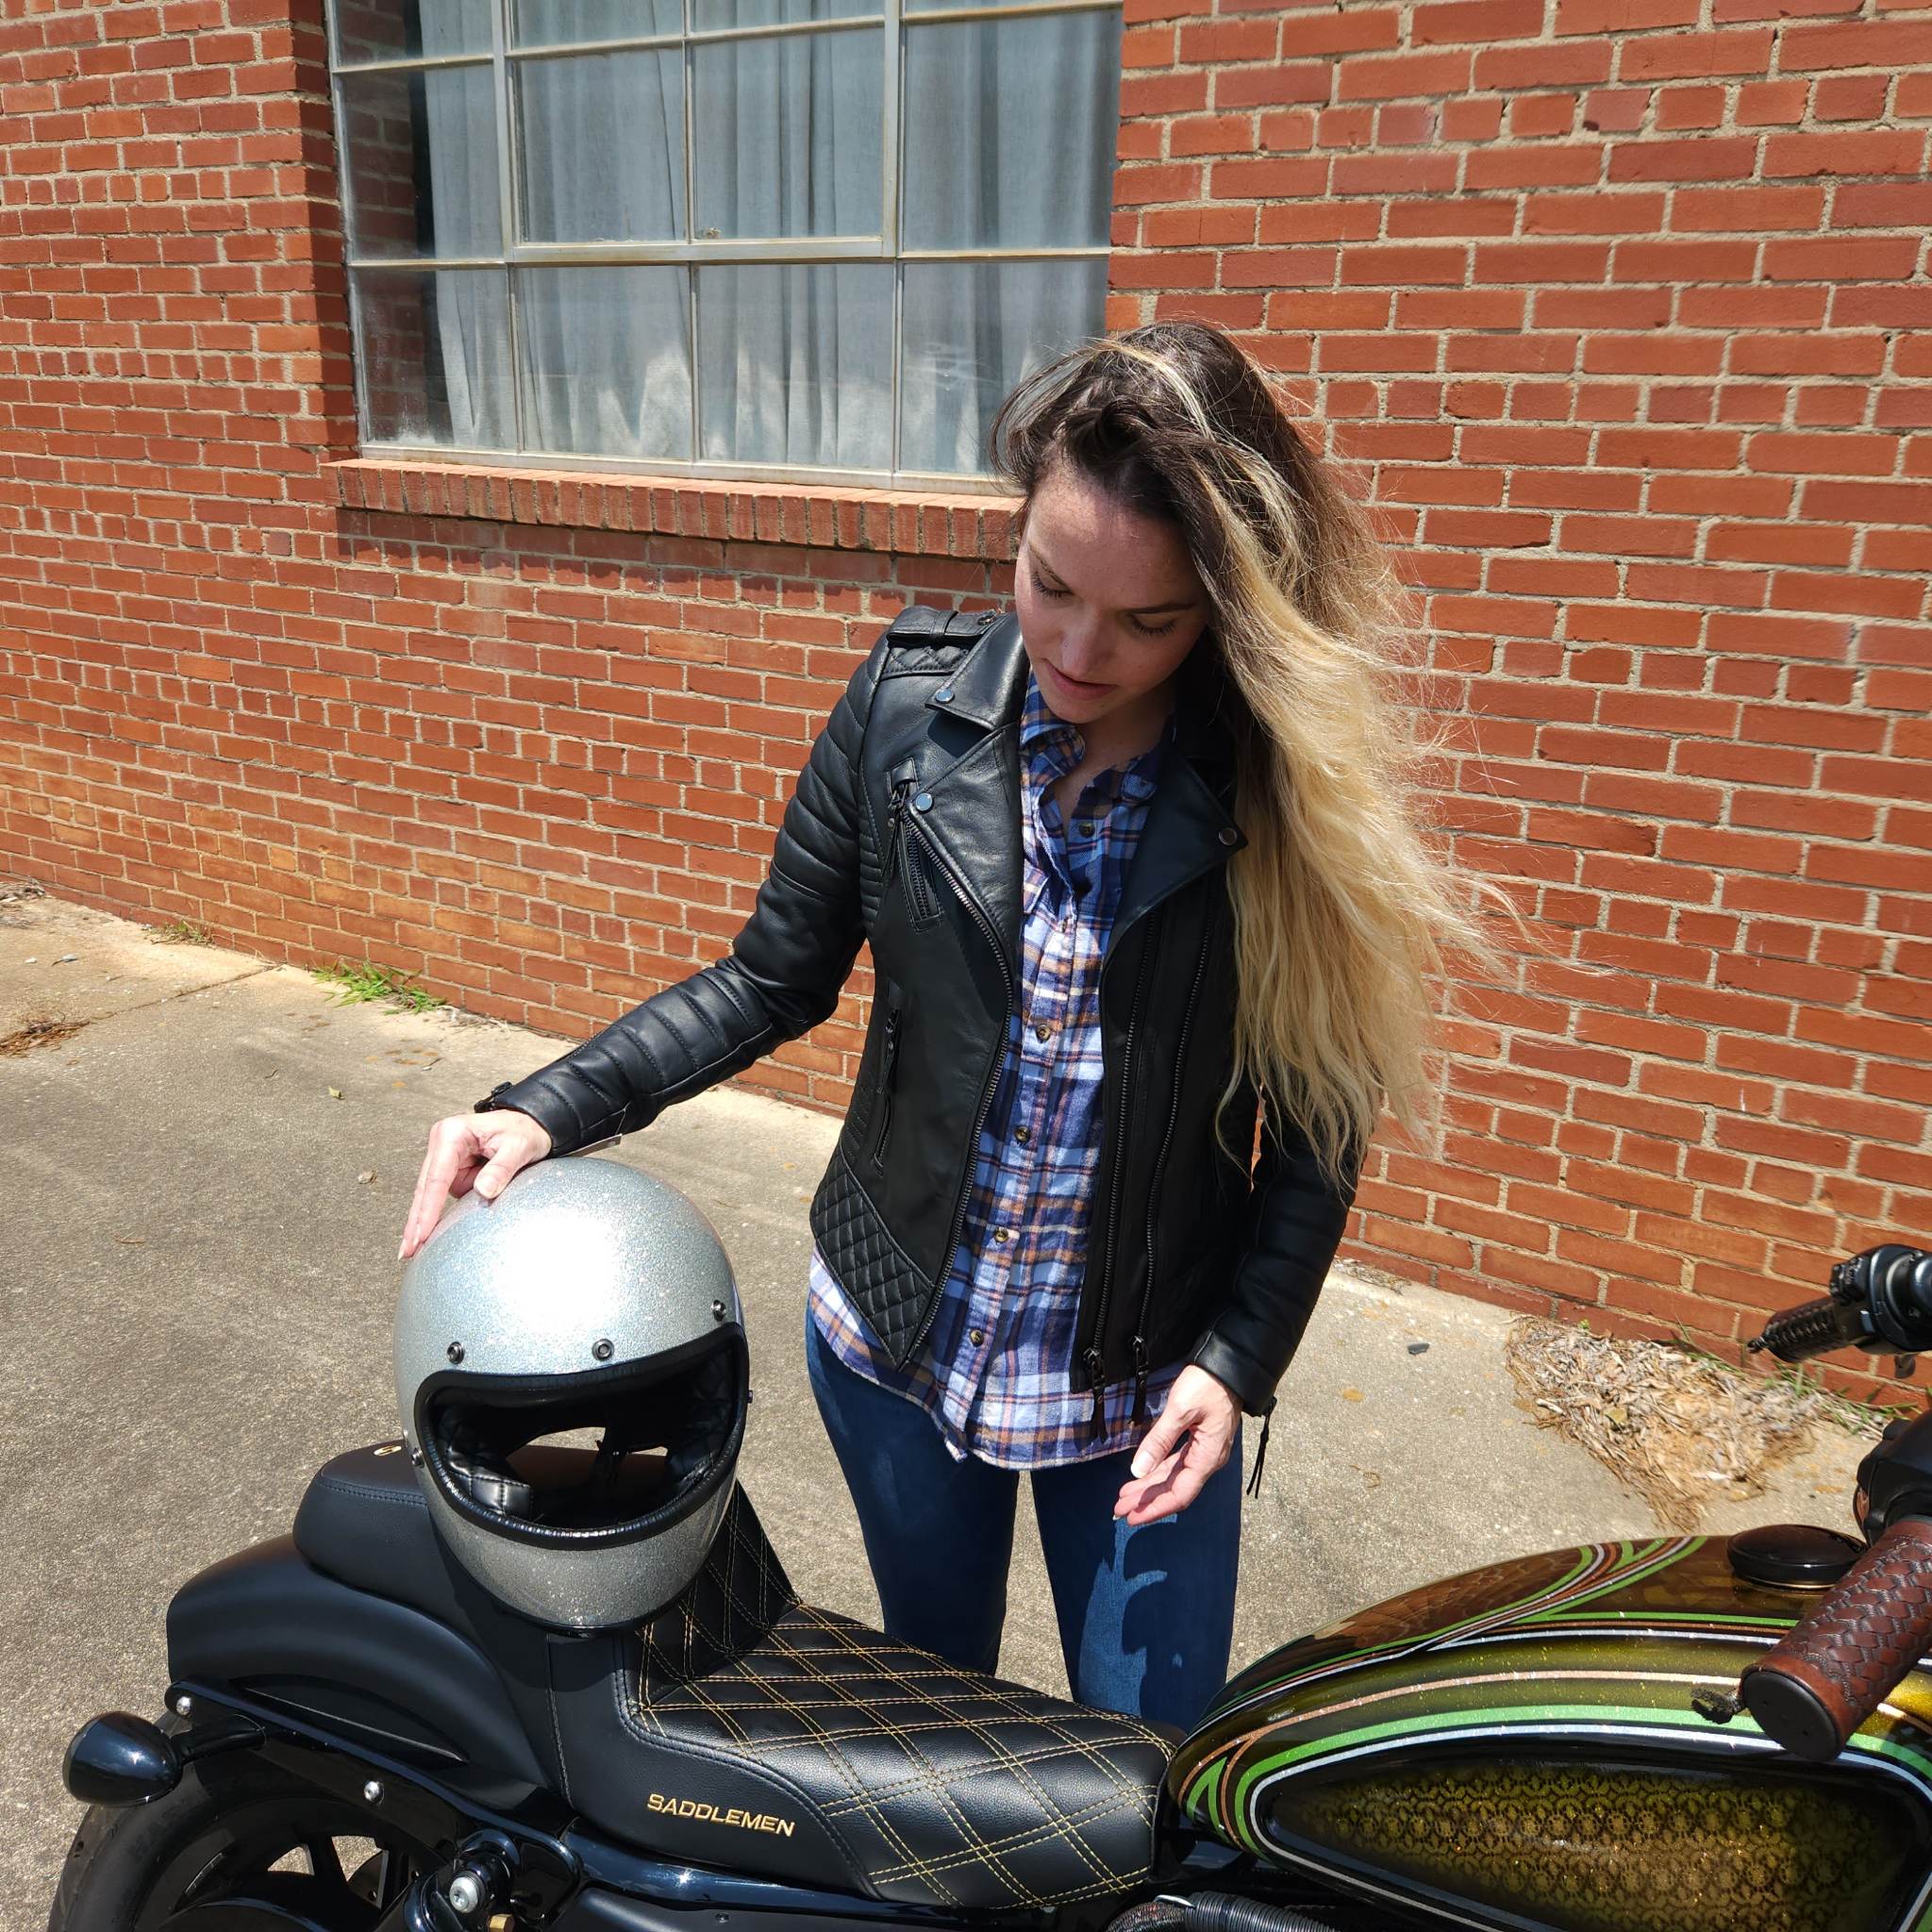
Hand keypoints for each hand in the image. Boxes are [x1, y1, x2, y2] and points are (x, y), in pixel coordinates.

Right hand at [398, 1108, 552, 1259]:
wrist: (530, 1124)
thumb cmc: (522, 1131)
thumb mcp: (518, 1148)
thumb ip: (501, 1170)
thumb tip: (483, 1191)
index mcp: (453, 1133)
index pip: (437, 1178)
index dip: (428, 1208)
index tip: (422, 1233)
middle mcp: (442, 1144)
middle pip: (424, 1188)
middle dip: (416, 1220)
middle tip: (408, 1250)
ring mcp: (445, 1158)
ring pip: (428, 1194)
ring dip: (423, 1219)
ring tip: (413, 1249)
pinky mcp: (451, 1169)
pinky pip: (441, 1195)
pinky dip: (434, 1214)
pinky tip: (427, 1233)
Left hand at [1114, 1365, 1240, 1525]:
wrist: (1228, 1364)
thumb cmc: (1206, 1384)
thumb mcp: (1180, 1410)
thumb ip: (1159, 1441)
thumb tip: (1137, 1471)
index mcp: (1207, 1457)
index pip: (1179, 1494)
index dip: (1155, 1508)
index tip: (1131, 1516)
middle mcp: (1208, 1460)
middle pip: (1174, 1489)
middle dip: (1146, 1500)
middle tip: (1118, 1509)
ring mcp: (1204, 1451)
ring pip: (1173, 1477)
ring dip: (1150, 1487)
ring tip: (1124, 1496)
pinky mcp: (1199, 1441)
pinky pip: (1176, 1463)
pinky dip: (1158, 1471)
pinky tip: (1143, 1476)